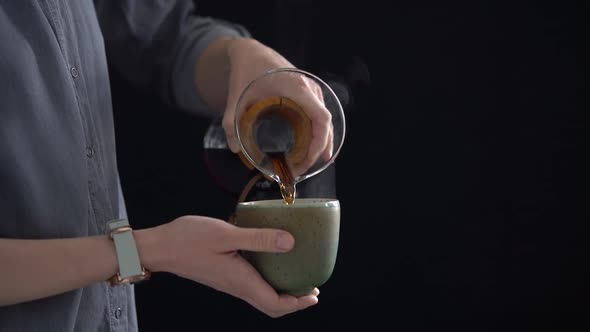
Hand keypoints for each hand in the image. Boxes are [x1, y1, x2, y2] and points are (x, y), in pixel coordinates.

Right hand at [141, 215, 318, 317]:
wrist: (158, 247)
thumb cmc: (188, 239)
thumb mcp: (227, 234)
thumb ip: (258, 239)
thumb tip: (290, 243)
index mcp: (240, 281)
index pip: (274, 304)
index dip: (297, 303)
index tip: (314, 294)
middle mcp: (236, 286)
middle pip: (270, 304)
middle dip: (293, 300)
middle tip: (310, 288)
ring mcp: (228, 282)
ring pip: (260, 295)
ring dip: (281, 290)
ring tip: (296, 275)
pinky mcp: (222, 275)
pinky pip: (250, 284)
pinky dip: (266, 279)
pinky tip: (269, 260)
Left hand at [222, 38, 333, 173]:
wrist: (251, 52)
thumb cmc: (246, 70)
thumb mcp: (236, 96)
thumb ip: (231, 122)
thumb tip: (235, 148)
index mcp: (296, 87)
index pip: (321, 117)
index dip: (320, 141)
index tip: (308, 159)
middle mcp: (309, 88)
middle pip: (325, 124)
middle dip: (316, 150)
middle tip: (300, 169)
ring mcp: (311, 90)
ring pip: (324, 121)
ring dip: (318, 144)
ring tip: (303, 164)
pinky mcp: (309, 94)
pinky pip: (319, 116)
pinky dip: (317, 134)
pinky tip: (308, 150)